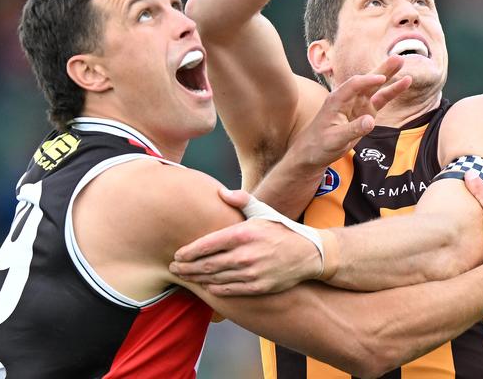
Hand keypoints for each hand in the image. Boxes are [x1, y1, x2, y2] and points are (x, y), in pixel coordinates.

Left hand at [169, 188, 321, 295]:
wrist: (308, 254)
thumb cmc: (281, 230)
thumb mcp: (263, 210)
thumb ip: (241, 200)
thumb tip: (220, 192)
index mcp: (243, 233)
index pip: (207, 244)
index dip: (188, 252)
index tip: (177, 255)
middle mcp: (245, 255)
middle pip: (207, 264)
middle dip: (186, 268)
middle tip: (174, 269)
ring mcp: (251, 273)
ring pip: (215, 279)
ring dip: (196, 279)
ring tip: (185, 277)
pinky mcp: (258, 287)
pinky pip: (229, 290)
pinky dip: (214, 289)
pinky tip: (206, 286)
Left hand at [293, 55, 410, 169]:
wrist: (314, 152)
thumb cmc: (319, 144)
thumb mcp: (335, 139)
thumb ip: (353, 129)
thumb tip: (371, 121)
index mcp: (337, 100)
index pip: (353, 85)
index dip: (367, 81)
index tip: (382, 79)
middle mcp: (348, 98)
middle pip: (366, 80)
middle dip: (382, 70)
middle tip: (398, 58)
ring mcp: (357, 105)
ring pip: (375, 88)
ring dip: (389, 76)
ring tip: (402, 63)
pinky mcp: (365, 113)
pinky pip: (380, 100)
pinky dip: (391, 92)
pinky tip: (404, 83)